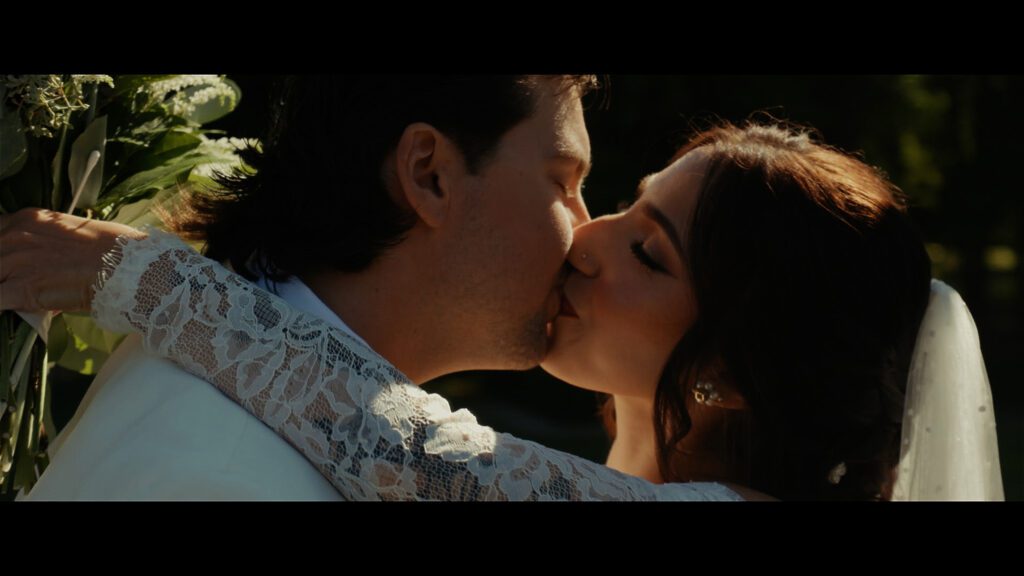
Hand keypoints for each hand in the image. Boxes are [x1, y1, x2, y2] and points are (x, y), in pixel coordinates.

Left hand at [0, 208, 147, 312]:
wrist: (129, 268)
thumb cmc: (114, 250)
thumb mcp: (72, 234)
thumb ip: (47, 244)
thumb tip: (42, 264)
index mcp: (28, 219)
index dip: (0, 250)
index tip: (7, 267)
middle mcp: (16, 235)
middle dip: (1, 272)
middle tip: (12, 281)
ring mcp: (16, 262)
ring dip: (2, 287)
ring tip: (15, 296)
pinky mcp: (22, 289)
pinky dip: (2, 306)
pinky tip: (15, 309)